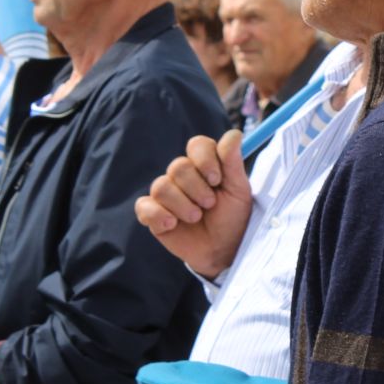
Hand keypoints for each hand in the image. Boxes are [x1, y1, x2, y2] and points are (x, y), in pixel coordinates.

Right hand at [134, 132, 253, 277]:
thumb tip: (235, 133)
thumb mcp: (238, 190)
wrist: (223, 250)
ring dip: (182, 205)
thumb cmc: (233, 218)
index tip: (216, 179)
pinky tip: (173, 225)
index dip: (205, 160)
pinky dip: (159, 216)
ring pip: (161, 186)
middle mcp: (183, 176)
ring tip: (195, 218)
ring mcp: (166, 195)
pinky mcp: (152, 214)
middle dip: (197, 189)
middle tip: (209, 205)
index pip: (197, 145)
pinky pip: (144, 206)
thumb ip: (233, 162)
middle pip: (178, 166)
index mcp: (204, 164)